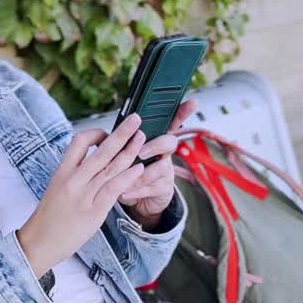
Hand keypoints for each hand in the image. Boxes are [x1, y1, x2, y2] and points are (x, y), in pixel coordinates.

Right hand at [16, 112, 148, 278]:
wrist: (39, 242)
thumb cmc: (49, 218)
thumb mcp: (57, 189)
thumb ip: (74, 175)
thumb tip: (94, 163)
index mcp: (62, 172)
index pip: (79, 141)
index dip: (97, 133)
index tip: (107, 134)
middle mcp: (73, 180)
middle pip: (101, 150)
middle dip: (121, 133)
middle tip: (136, 119)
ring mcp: (84, 195)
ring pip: (111, 167)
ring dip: (130, 151)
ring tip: (142, 139)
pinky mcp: (94, 211)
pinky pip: (114, 189)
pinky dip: (128, 176)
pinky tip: (139, 168)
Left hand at [118, 98, 199, 228]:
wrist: (137, 199)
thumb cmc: (129, 170)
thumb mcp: (125, 153)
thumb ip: (122, 141)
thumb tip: (110, 132)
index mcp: (155, 140)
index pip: (171, 122)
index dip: (182, 112)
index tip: (192, 102)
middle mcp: (164, 154)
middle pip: (170, 142)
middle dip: (156, 145)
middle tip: (141, 152)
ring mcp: (166, 171)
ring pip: (161, 168)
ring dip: (142, 173)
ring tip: (127, 177)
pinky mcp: (164, 188)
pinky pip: (151, 188)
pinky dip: (135, 191)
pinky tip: (124, 192)